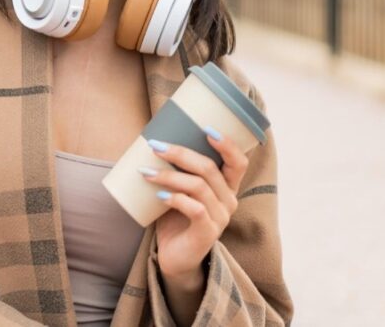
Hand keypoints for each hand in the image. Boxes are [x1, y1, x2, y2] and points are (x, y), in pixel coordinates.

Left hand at [139, 127, 248, 283]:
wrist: (175, 256)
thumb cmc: (176, 217)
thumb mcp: (179, 189)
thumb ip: (177, 169)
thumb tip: (153, 139)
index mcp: (226, 187)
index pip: (238, 163)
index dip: (227, 144)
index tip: (206, 128)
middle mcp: (228, 201)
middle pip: (210, 169)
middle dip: (181, 153)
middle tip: (156, 146)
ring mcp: (220, 218)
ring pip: (199, 187)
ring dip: (170, 175)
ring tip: (146, 172)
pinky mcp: (207, 233)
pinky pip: (195, 209)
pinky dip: (176, 198)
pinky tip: (159, 196)